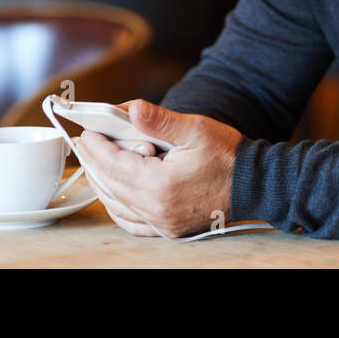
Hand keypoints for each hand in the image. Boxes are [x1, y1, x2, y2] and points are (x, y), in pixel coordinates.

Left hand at [73, 100, 242, 238]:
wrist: (254, 184)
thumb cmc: (228, 155)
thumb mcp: (195, 129)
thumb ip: (159, 120)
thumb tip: (130, 109)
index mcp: (160, 183)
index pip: (114, 163)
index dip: (96, 146)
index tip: (86, 132)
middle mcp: (157, 208)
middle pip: (111, 184)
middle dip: (94, 162)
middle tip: (84, 144)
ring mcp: (162, 222)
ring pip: (117, 204)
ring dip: (102, 183)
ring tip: (94, 163)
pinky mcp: (169, 228)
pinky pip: (132, 222)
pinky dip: (117, 206)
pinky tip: (113, 195)